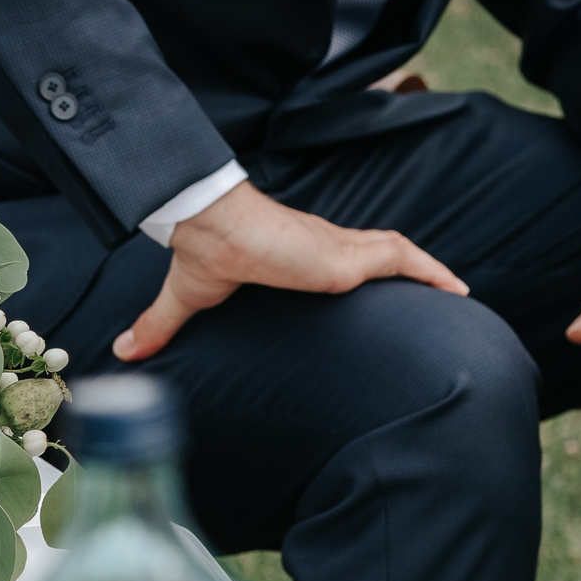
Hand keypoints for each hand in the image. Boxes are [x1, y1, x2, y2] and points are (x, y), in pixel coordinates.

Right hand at [113, 182, 467, 360]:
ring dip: (427, 273)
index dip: (366, 268)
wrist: (211, 227)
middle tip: (439, 300)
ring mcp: (340, 250)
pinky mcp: (349, 256)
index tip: (382, 291)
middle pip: (379, 255)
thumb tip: (120, 353)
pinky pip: (402, 257)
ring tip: (460, 296)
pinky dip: (431, 270)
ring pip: (396, 253)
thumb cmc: (207, 255)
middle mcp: (327, 248)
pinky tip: (457, 289)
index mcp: (300, 255)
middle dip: (409, 274)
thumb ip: (161, 326)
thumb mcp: (190, 300)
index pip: (344, 258)